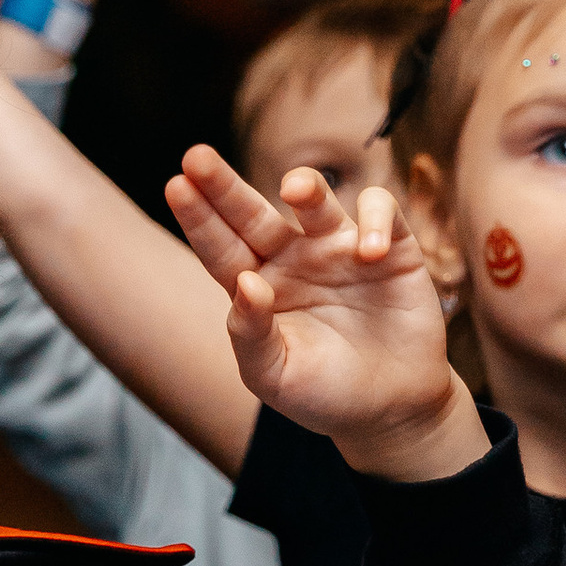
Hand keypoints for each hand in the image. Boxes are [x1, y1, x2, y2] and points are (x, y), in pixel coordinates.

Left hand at [167, 145, 479, 476]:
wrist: (389, 408)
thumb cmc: (324, 394)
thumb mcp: (274, 375)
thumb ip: (251, 334)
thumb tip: (246, 282)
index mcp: (258, 286)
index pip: (221, 247)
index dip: (200, 218)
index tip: (175, 186)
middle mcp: (293, 259)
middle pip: (253, 213)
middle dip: (225, 186)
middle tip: (196, 157)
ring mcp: (338, 249)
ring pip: (316, 202)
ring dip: (307, 188)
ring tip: (295, 190)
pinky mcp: (390, 247)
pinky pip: (382, 212)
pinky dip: (376, 221)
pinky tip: (370, 252)